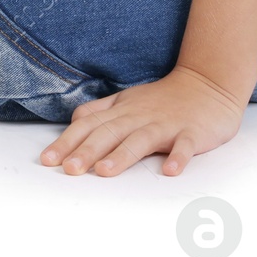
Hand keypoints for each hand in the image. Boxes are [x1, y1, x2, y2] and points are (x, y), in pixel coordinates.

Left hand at [38, 64, 245, 177]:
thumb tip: (72, 124)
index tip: (48, 160)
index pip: (89, 125)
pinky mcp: (192, 132)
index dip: (68, 142)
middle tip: (69, 170)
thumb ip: (100, 112)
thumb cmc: (162, 99)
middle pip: (109, 133)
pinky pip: (185, 145)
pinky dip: (178, 157)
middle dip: (87, 151)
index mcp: (122, 111)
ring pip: (141, 139)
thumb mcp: (127, 101)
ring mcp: (166, 124)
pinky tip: (170, 170)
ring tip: (105, 172)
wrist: (208, 84)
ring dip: (123, 155)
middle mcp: (139, 116)